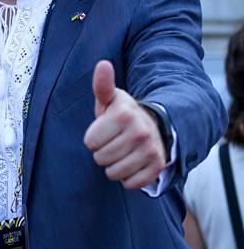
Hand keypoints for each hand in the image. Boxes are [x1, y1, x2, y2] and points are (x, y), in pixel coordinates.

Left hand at [84, 60, 166, 189]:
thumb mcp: (111, 99)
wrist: (155, 127)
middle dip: (102, 153)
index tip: (104, 131)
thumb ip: (102, 85)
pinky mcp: (158, 167)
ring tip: (121, 153)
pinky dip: (127, 178)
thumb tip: (103, 64)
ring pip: (114, 173)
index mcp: (124, 115)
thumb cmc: (122, 114)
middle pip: (100, 159)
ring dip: (113, 167)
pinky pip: (130, 184)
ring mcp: (151, 150)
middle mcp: (140, 132)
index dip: (93, 139)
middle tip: (113, 142)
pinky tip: (131, 164)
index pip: (90, 142)